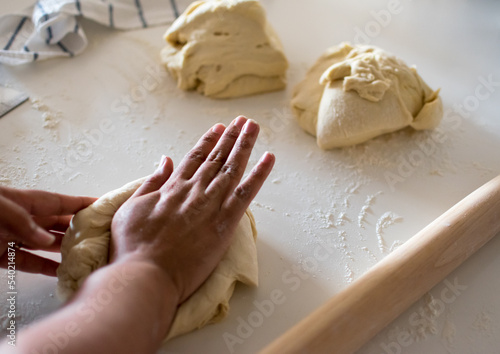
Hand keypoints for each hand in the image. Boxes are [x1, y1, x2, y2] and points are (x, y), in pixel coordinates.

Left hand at [0, 187, 95, 275]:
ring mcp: (9, 238)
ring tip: (85, 254)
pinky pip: (27, 262)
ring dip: (64, 249)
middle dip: (80, 228)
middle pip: (56, 223)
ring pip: (44, 244)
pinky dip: (43, 267)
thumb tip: (48, 240)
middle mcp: (19, 220)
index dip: (82, 204)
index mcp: (20, 202)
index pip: (59, 202)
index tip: (103, 206)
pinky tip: (58, 271)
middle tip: (101, 235)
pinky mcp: (0, 256)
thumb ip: (22, 222)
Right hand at [111, 116, 274, 303]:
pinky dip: (259, 175)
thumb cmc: (133, 246)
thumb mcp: (131, 206)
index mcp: (172, 187)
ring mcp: (210, 205)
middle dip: (231, 137)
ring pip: (232, 168)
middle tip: (243, 121)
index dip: (209, 141)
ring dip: (245, 145)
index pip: (195, 157)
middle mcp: (194, 190)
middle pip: (217, 158)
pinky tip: (269, 158)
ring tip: (253, 127)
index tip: (220, 128)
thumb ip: (151, 182)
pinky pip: (246, 194)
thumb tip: (164, 159)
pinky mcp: (224, 224)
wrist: (145, 274)